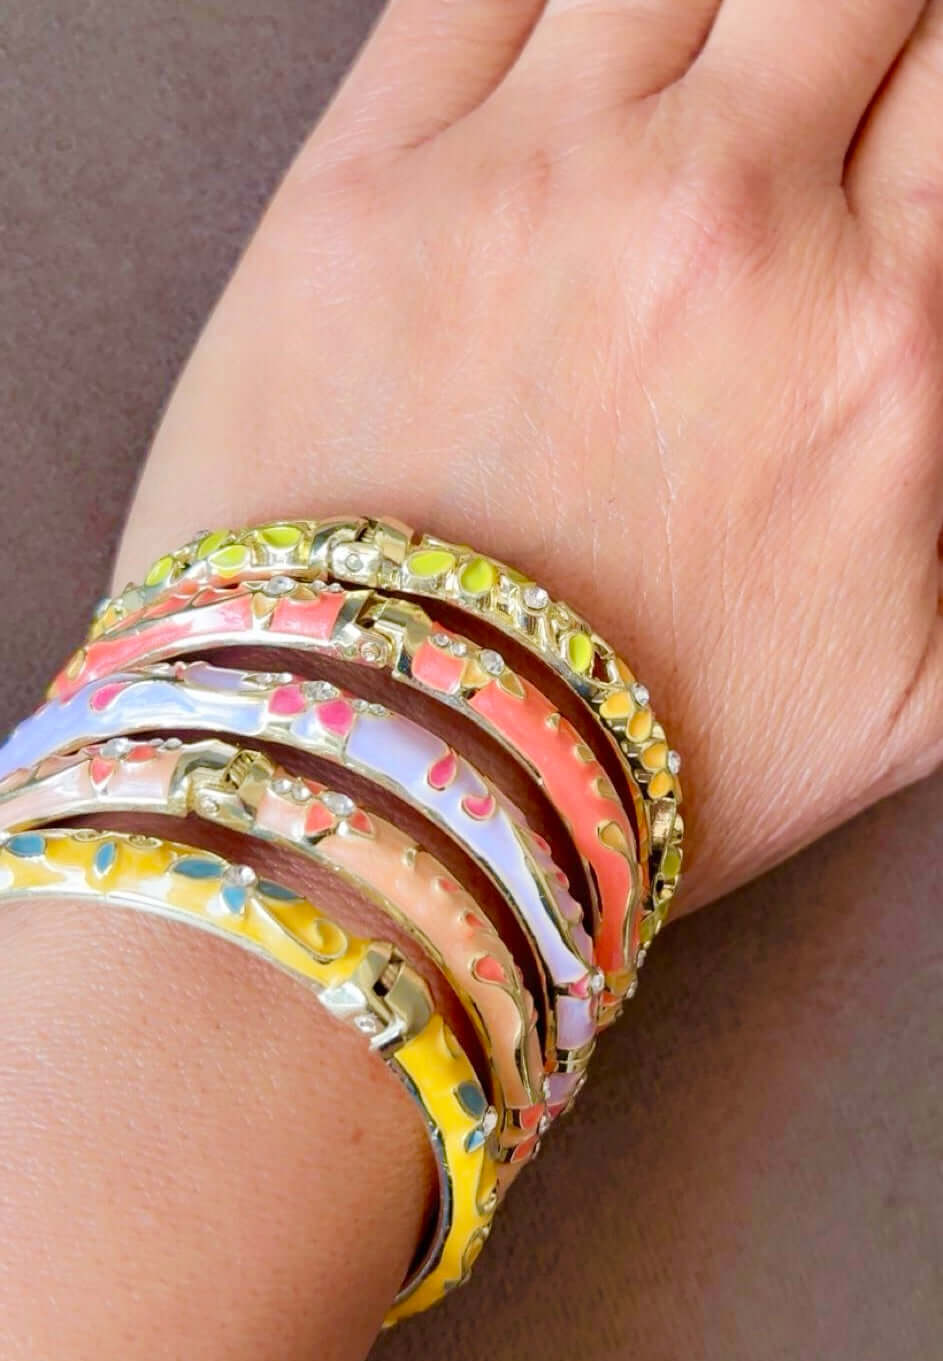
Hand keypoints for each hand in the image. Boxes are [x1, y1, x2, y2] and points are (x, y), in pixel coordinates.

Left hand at [119, 0, 942, 913]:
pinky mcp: (362, 194)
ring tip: (668, 83)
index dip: (915, 84)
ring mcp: (535, 188)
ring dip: (689, 9)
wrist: (402, 793)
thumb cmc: (657, 760)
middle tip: (780, 97)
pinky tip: (552, 51)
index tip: (875, 120)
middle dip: (830, 23)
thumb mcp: (923, 682)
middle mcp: (727, 226)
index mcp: (885, 339)